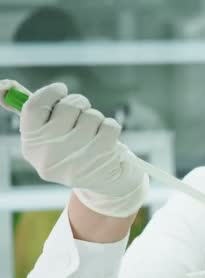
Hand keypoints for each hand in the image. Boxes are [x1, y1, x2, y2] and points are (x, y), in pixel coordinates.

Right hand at [0, 80, 147, 217]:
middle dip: (79, 103)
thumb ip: (33, 113)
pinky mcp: (101, 158)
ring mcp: (77, 158)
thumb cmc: (74, 150)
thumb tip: (5, 86)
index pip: (33, 107)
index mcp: (31, 146)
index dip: (49, 93)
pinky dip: (111, 126)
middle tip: (82, 112)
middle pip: (66, 107)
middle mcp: (50, 155)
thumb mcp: (49, 138)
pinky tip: (106, 139)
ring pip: (91, 115)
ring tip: (93, 132)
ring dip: (96, 117)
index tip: (61, 89)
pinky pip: (109, 125)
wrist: (104, 181)